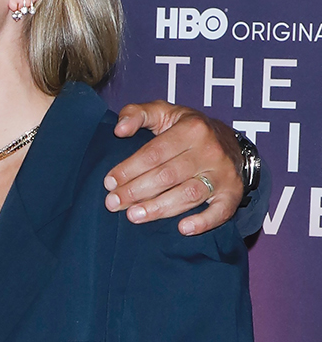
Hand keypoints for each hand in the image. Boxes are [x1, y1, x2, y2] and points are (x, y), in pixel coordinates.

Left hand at [104, 102, 242, 235]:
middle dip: (136, 191)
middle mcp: (210, 150)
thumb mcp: (164, 112)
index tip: (109, 183)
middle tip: (113, 204)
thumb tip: (119, 129)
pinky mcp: (233, 193)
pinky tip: (183, 229)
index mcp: (192, 129)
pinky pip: (221, 211)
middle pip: (168, 175)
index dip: (129, 169)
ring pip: (188, 194)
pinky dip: (203, 222)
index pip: (154, 153)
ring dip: (159, 208)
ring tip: (133, 215)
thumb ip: (137, 113)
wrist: (231, 142)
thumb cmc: (188, 129)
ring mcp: (223, 173)